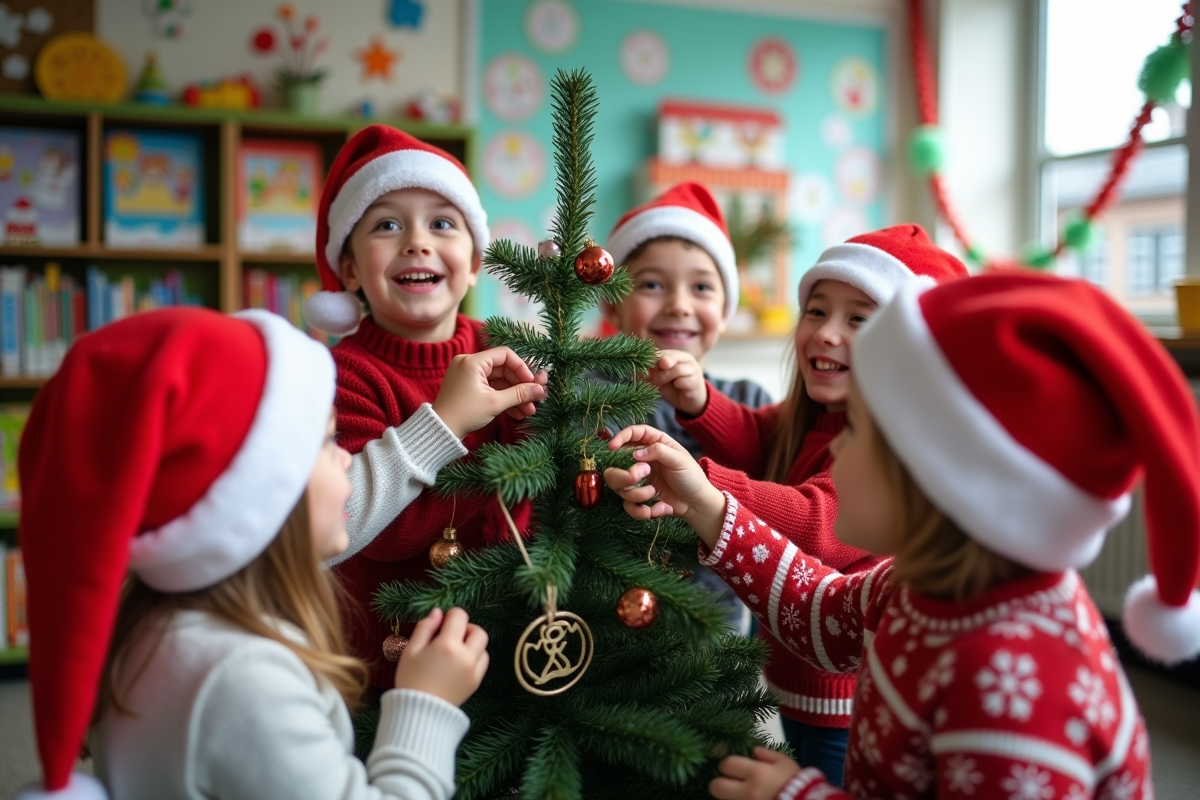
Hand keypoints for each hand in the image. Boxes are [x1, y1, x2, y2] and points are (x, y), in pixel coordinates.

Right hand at [393, 607, 489, 706]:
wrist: (419, 713)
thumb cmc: (411, 679)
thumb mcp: (411, 650)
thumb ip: (425, 628)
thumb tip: (437, 612)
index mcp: (448, 645)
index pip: (460, 616)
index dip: (450, 615)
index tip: (440, 625)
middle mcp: (466, 656)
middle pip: (478, 631)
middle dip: (466, 629)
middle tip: (449, 637)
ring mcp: (473, 670)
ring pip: (483, 647)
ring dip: (472, 644)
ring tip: (453, 652)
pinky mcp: (476, 682)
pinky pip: (482, 662)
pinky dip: (474, 658)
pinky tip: (458, 664)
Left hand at [432, 347, 547, 438]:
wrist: (440, 431)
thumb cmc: (464, 414)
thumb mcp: (495, 403)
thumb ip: (520, 394)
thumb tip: (540, 390)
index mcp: (473, 361)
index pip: (505, 354)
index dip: (522, 368)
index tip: (532, 383)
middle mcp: (469, 364)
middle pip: (504, 369)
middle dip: (520, 386)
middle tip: (535, 399)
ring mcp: (468, 375)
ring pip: (499, 381)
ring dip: (514, 395)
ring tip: (529, 411)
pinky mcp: (468, 387)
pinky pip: (490, 388)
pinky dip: (503, 398)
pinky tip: (517, 413)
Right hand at [602, 424, 726, 547]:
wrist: (697, 503)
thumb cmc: (691, 476)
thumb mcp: (679, 459)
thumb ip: (658, 451)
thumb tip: (636, 453)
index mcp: (653, 445)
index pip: (632, 434)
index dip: (620, 437)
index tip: (612, 447)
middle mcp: (641, 462)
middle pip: (615, 466)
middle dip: (625, 475)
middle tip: (641, 476)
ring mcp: (638, 481)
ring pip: (620, 488)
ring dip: (637, 494)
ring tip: (655, 493)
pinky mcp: (639, 499)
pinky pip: (629, 506)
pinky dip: (643, 511)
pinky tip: (662, 508)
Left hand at [648, 350, 707, 416]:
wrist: (689, 402)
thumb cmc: (672, 387)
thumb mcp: (658, 379)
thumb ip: (650, 373)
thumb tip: (637, 371)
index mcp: (675, 355)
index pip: (661, 352)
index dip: (650, 360)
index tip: (643, 369)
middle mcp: (685, 359)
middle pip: (670, 357)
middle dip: (658, 368)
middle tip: (651, 378)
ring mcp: (693, 369)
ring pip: (678, 369)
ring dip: (665, 378)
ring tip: (660, 384)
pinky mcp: (696, 382)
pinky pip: (684, 380)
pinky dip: (677, 384)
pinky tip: (676, 386)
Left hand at [709, 748, 802, 799]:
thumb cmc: (799, 785)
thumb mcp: (786, 764)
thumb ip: (768, 754)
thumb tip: (753, 751)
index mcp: (757, 773)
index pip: (726, 765)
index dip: (727, 765)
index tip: (733, 768)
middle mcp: (748, 792)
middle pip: (715, 786)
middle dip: (720, 783)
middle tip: (729, 783)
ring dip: (728, 796)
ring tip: (741, 794)